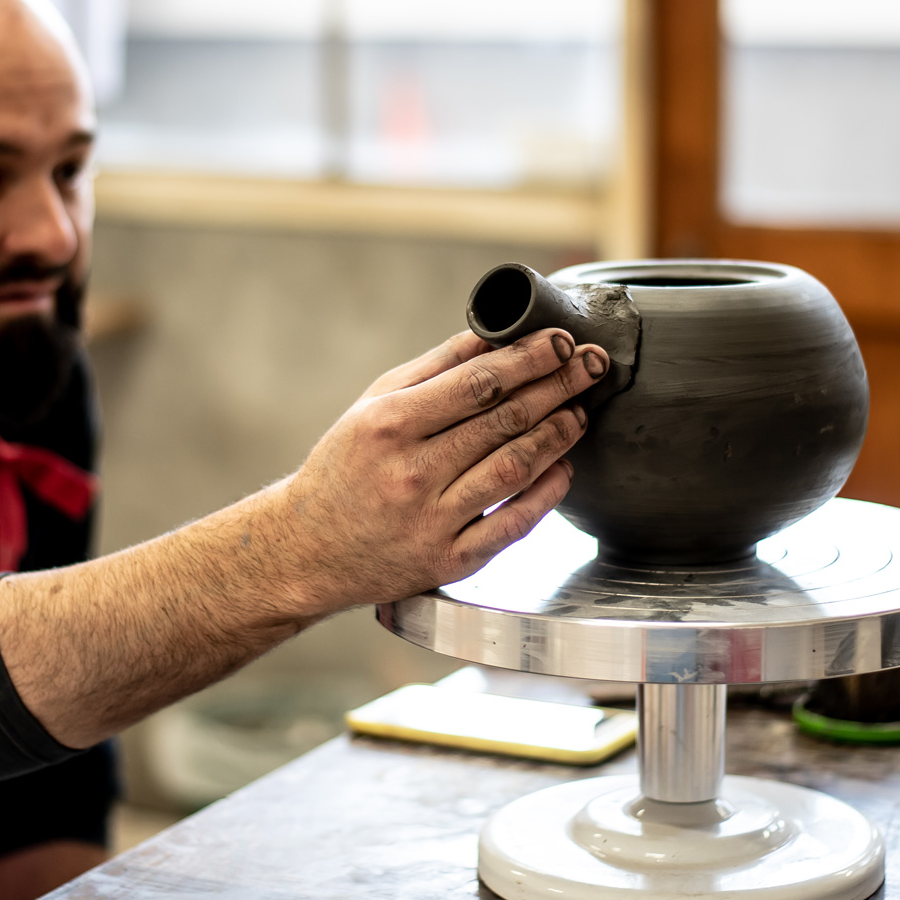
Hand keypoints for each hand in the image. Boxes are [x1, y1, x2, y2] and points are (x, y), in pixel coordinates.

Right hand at [259, 328, 607, 613]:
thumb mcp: (373, 405)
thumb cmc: (344, 468)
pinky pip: (511, 526)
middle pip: (504, 421)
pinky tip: (564, 469)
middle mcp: (411, 473)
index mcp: (389, 425)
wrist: (307, 549)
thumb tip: (493, 337)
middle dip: (557, 387)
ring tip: (580, 413)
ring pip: (513, 469)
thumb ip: (434, 368)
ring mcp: (432, 521)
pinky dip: (544, 495)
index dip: (528, 359)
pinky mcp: (448, 562)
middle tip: (593, 365)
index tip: (562, 341)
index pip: (477, 384)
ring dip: (557, 436)